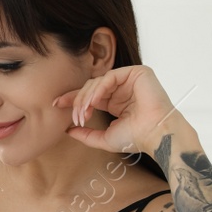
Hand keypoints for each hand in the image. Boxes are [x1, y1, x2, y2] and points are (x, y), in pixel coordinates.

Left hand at [51, 65, 180, 155]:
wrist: (155, 135)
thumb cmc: (135, 138)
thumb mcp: (104, 138)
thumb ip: (86, 134)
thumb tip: (67, 131)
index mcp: (114, 101)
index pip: (88, 95)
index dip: (71, 98)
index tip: (56, 104)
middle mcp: (120, 89)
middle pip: (89, 87)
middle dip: (78, 102)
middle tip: (75, 118)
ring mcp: (129, 79)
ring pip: (97, 82)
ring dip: (86, 98)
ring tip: (83, 114)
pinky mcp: (137, 72)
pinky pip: (110, 77)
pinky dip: (98, 90)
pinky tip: (93, 103)